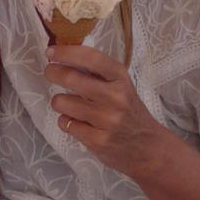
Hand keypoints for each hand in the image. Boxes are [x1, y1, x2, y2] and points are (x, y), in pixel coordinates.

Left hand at [45, 42, 163, 173]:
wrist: (149, 147)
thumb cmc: (129, 111)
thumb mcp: (121, 86)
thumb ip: (98, 73)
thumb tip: (63, 56)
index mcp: (120, 78)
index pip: (91, 58)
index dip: (66, 52)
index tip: (50, 51)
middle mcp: (115, 97)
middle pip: (71, 78)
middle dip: (53, 72)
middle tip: (50, 73)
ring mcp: (106, 120)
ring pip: (62, 102)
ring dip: (58, 102)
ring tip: (67, 104)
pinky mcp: (98, 140)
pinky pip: (66, 123)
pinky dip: (66, 121)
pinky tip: (76, 123)